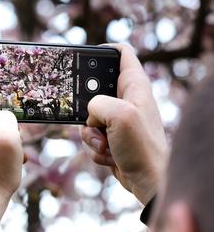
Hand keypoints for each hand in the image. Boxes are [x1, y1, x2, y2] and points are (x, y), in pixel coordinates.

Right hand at [82, 44, 168, 204]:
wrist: (148, 181)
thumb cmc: (142, 147)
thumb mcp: (118, 115)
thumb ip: (97, 103)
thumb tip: (90, 113)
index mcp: (134, 86)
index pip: (121, 53)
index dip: (102, 50)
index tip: (84, 57)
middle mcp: (127, 99)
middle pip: (94, 89)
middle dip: (85, 106)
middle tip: (91, 117)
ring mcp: (118, 119)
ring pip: (88, 116)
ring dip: (89, 133)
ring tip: (105, 143)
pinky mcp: (112, 137)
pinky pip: (90, 135)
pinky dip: (94, 146)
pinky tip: (109, 155)